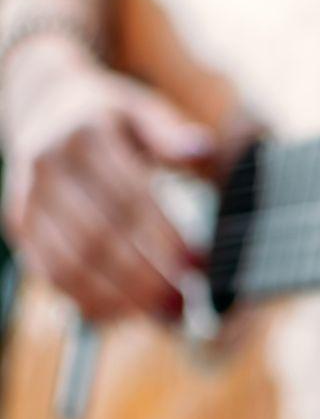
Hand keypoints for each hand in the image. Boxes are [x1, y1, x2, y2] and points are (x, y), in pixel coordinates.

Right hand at [3, 39, 217, 321]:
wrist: (43, 106)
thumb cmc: (110, 116)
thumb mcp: (141, 110)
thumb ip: (170, 133)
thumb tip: (202, 149)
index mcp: (85, 136)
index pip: (129, 198)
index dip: (165, 237)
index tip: (198, 264)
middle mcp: (47, 167)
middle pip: (98, 237)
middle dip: (145, 276)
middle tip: (184, 300)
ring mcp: (26, 198)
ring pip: (70, 262)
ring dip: (118, 297)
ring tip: (162, 312)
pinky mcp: (18, 224)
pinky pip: (49, 274)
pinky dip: (87, 300)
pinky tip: (125, 313)